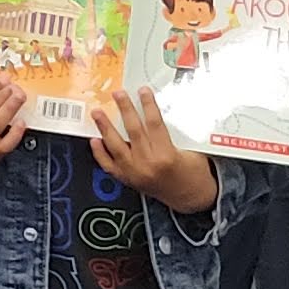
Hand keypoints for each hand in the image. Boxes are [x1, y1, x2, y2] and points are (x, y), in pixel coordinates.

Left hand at [88, 85, 215, 213]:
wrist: (190, 197)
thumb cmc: (193, 173)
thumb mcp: (191, 150)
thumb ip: (176, 133)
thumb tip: (158, 110)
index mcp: (167, 155)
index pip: (154, 124)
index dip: (148, 105)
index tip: (143, 91)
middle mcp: (149, 165)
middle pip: (133, 131)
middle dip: (124, 109)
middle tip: (118, 94)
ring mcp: (136, 173)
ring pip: (116, 147)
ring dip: (105, 128)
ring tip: (98, 113)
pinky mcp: (129, 180)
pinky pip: (109, 166)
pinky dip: (100, 153)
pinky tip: (95, 140)